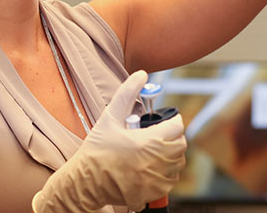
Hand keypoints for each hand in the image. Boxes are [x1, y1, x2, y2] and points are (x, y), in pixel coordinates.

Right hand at [32, 70, 186, 212]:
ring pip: (178, 162)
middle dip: (172, 136)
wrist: (86, 181)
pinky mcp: (154, 192)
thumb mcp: (110, 117)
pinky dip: (165, 171)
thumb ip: (128, 93)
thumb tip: (142, 75)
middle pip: (181, 144)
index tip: (163, 121)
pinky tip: (148, 165)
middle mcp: (157, 162)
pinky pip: (170, 179)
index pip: (177, 126)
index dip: (171, 120)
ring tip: (151, 149)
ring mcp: (157, 179)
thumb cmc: (97, 149)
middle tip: (156, 133)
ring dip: (170, 153)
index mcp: (149, 142)